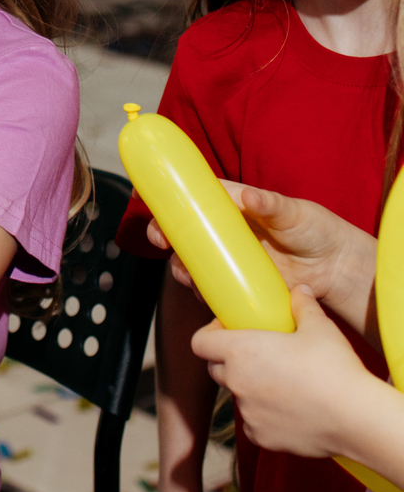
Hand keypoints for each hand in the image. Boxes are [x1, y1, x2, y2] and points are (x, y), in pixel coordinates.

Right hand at [147, 184, 374, 327]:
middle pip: (186, 233)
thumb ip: (271, 204)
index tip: (155, 209)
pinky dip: (205, 292)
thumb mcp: (293, 212)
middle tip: (162, 244)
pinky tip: (209, 295)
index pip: (196, 199)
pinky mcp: (240, 283)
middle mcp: (228, 232)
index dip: (171, 203)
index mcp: (236, 206)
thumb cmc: (316, 230)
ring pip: (194, 262)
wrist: (336, 269)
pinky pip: (213, 288)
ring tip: (188, 275)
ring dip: (182, 268)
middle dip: (166, 238)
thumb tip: (251, 196)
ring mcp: (232, 259)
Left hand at [191, 286, 368, 457]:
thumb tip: (300, 291)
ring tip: (282, 382)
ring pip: (239, 396)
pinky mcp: (261, 437)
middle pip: (216, 369)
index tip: (230, 330)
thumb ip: (303, 305)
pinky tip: (291, 408)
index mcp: (240, 351)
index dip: (211, 334)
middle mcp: (236, 382)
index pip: (200, 342)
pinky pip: (255, 422)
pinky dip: (265, 415)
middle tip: (258, 354)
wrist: (355, 418)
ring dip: (251, 388)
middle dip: (230, 360)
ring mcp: (246, 412)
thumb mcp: (319, 327)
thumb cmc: (334, 369)